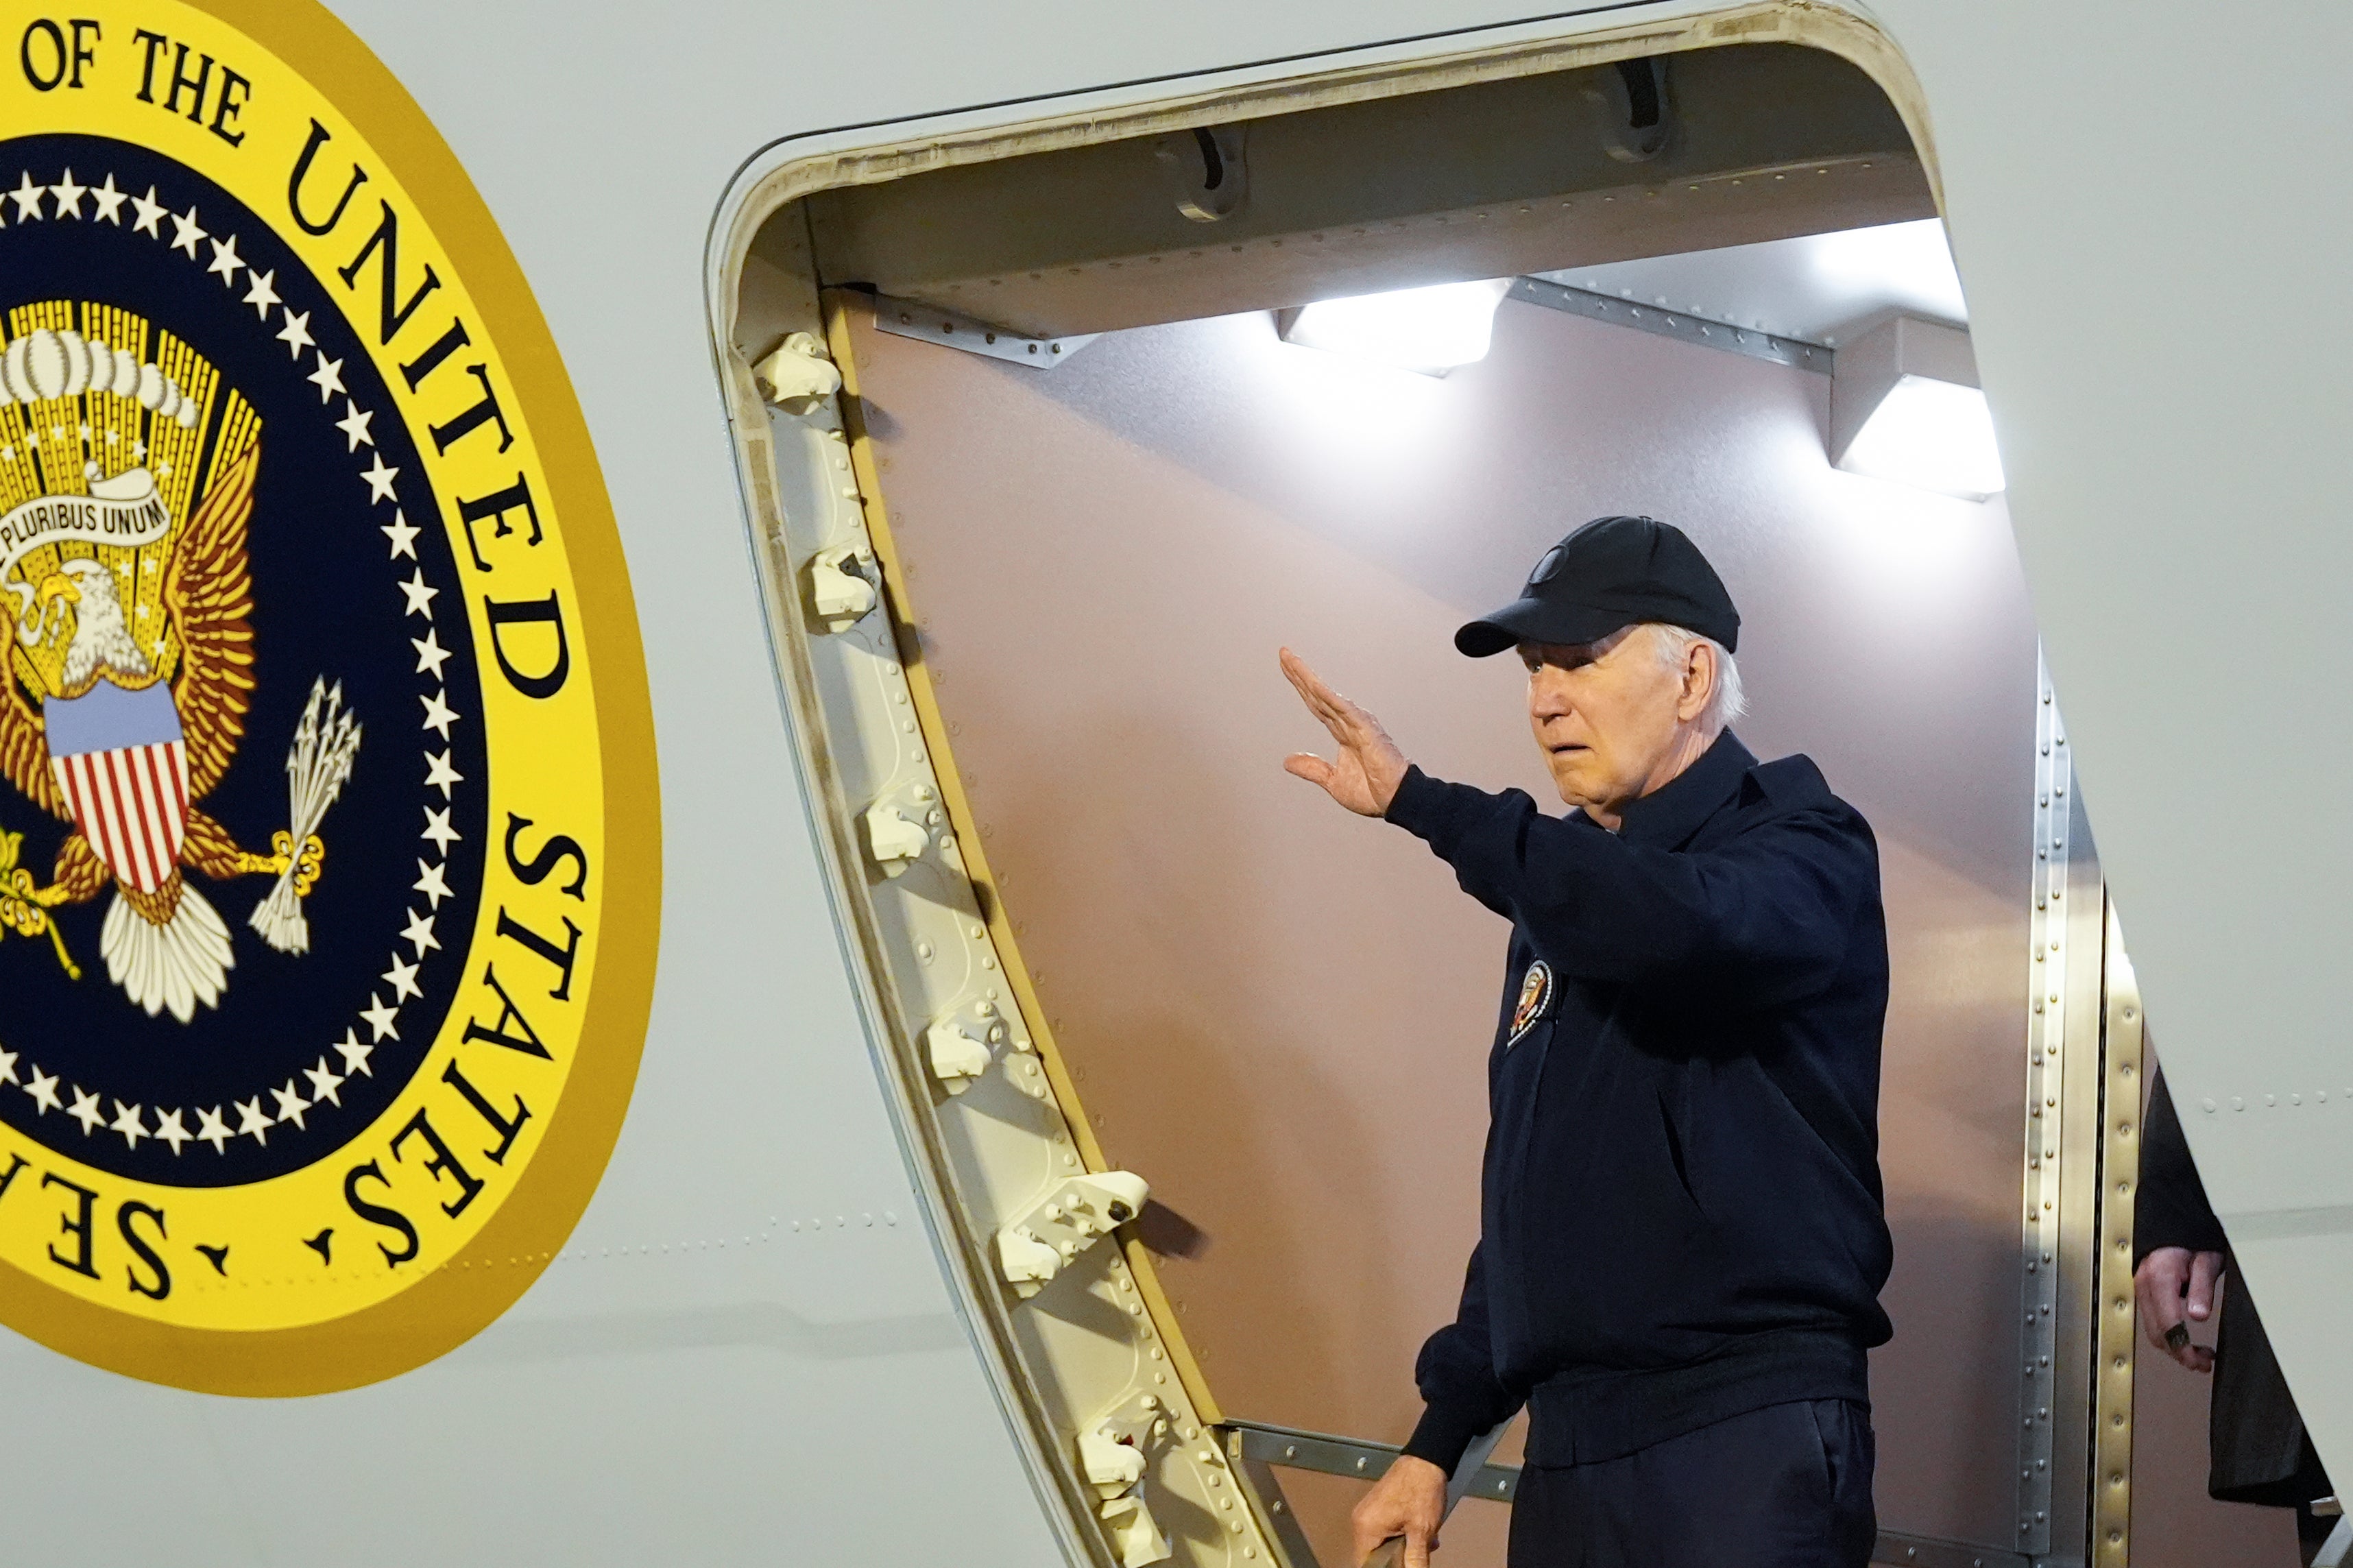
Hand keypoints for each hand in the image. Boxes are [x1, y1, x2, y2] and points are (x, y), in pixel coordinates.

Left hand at [1280, 648, 1408, 816]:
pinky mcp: (1366, 729)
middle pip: (1318, 694)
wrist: (1395, 801)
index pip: (1316, 703)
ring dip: (1308, 678)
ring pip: (1327, 696)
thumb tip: (1288, 761)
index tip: (1286, 668)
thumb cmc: (1373, 792)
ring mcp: (1357, 723)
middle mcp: (1349, 722)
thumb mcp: (1333, 781)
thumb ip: (1312, 768)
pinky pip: (1343, 709)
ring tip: (1291, 661)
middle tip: (1283, 653)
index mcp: (1342, 732)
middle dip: (1300, 674)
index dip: (1301, 686)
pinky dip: (1328, 696)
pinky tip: (1313, 684)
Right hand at [1351, 1454, 1445, 1566]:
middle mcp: (1361, 1520)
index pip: (1364, 1564)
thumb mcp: (1422, 1531)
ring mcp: (1368, 1513)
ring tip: (1421, 1542)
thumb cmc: (1421, 1488)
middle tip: (1414, 1554)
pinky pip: (1384, 1531)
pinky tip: (1418, 1533)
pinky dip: (1400, 1536)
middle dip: (1396, 1559)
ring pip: (1381, 1544)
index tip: (1399, 1565)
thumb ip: (1415, 1560)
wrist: (1425, 1460)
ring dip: (1401, 1548)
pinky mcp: (1376, 1508)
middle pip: (1373, 1555)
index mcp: (1366, 1527)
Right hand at [2136, 1246, 2224, 1371]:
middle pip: (2156, 1333)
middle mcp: (2144, 1284)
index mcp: (2159, 1277)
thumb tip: (2198, 1315)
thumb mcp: (2207, 1260)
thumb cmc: (2191, 1238)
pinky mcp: (2143, 1290)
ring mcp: (2140, 1288)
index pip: (2168, 1324)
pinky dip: (2167, 1334)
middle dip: (2179, 1353)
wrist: (2174, 1223)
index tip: (2199, 1361)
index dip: (2183, 1348)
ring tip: (2198, 1355)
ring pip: (2152, 1330)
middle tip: (2203, 1363)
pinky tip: (2184, 1338)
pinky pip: (2152, 1320)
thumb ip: (2202, 1287)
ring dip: (2174, 1346)